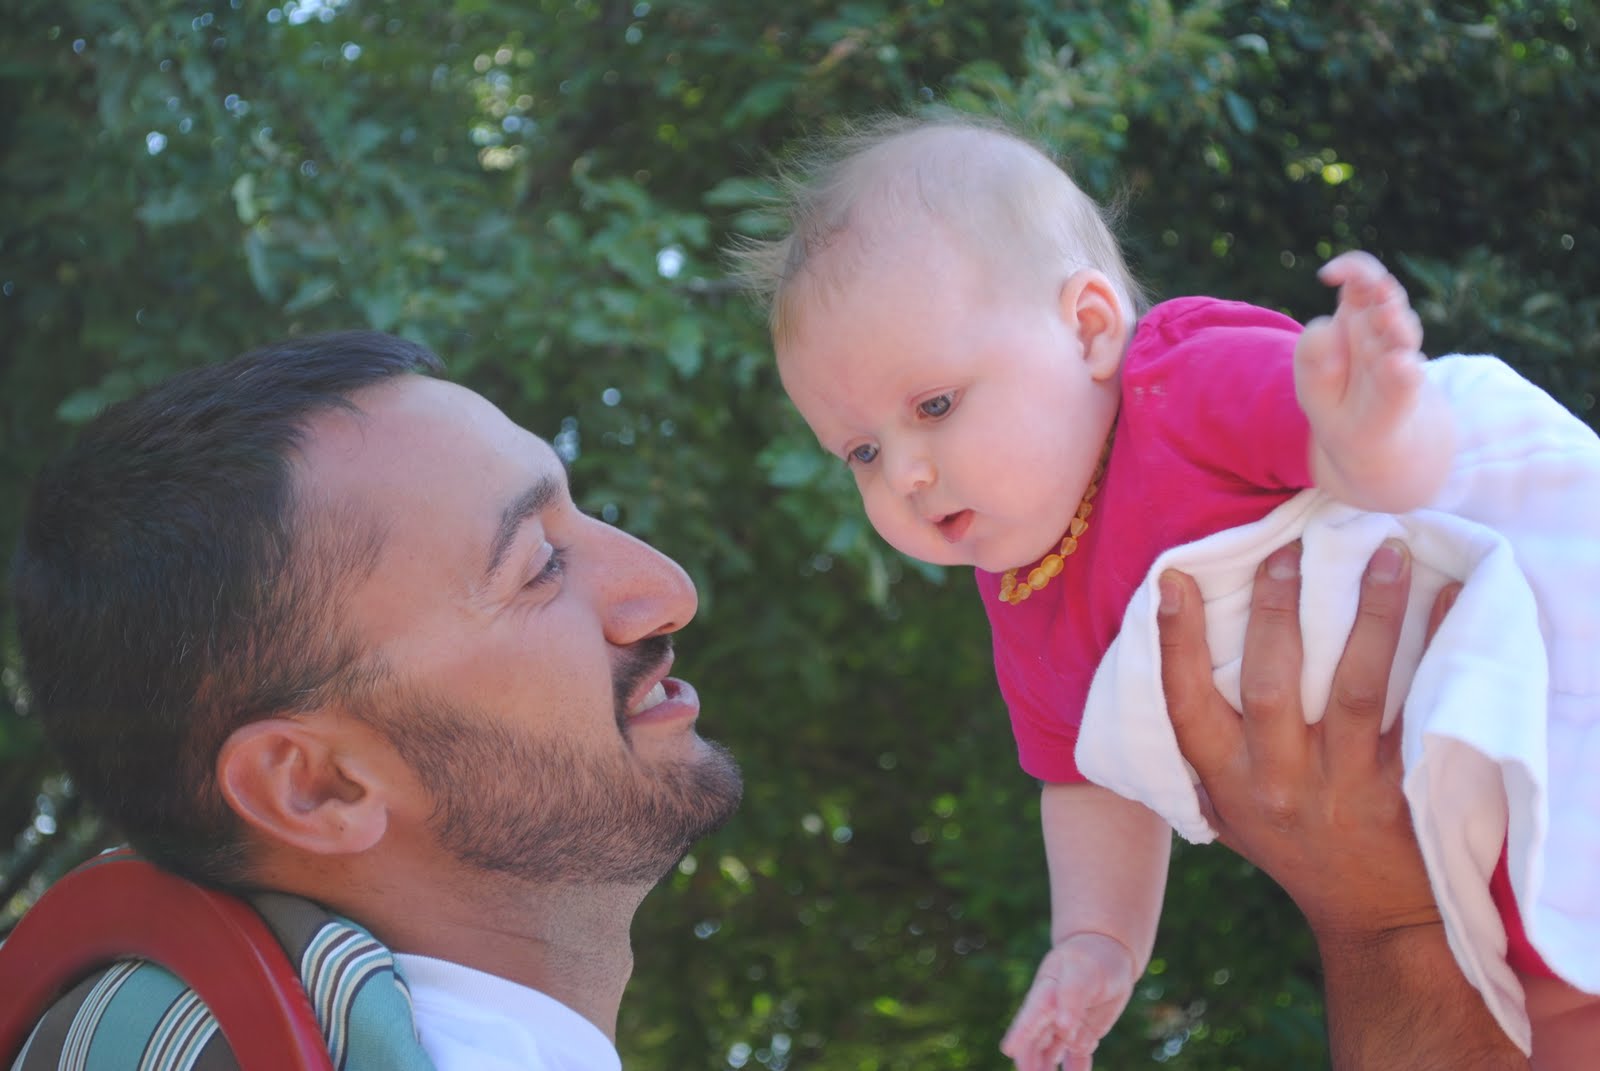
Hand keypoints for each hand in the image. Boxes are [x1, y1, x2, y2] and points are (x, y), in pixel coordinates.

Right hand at [1000, 931, 1135, 1070]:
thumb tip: (1062, 1026)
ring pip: (1052, 1053)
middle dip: (1032, 1062)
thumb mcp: (1084, 971)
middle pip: (1036, 1042)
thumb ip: (1073, 997)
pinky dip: (1075, 1069)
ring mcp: (1065, 1025)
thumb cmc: (1091, 957)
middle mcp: (1050, 1012)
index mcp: (1046, 991)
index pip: (1031, 1015)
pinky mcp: (1082, 1033)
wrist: (1106, 952)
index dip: (1020, 1033)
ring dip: (1047, 1070)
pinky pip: (1077, 1056)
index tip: (1009, 1050)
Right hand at [1156, 538, 1449, 941]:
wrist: (1375, 918)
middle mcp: (1280, 783)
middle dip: (1278, 609)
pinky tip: (1449, 598)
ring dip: (1369, 615)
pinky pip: (1420, 710)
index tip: (1174, 579)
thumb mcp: (1226, 807)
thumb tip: (1172, 647)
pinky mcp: (1404, 790)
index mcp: (1228, 782)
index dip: (1176, 642)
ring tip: (1383, 552)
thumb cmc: (1291, 846)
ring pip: (1354, 688)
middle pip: (1272, 685)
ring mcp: (1345, 787)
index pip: (1187, 706)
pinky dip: (1438, 649)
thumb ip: (1203, 744)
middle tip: (1288, 547)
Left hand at [1295, 250, 1426, 465]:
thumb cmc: (1339, 406)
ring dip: (1396, 323)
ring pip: (1403, 332)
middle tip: (1377, 290)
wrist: (1372, 452)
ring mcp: (1397, 364)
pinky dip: (1403, 371)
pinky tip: (1400, 365)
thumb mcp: (1312, 381)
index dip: (1353, 269)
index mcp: (1355, 324)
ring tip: (1388, 316)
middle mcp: (1381, 337)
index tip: (1328, 274)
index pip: (1361, 283)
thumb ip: (1313, 353)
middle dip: (1381, 292)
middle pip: (1387, 300)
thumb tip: (1329, 327)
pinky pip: (1406, 378)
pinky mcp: (1404, 397)